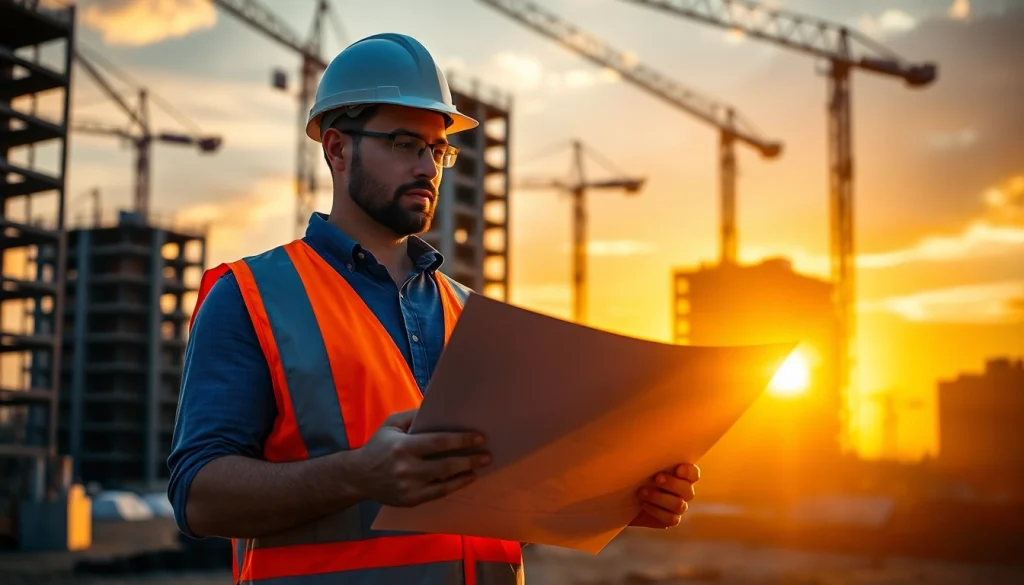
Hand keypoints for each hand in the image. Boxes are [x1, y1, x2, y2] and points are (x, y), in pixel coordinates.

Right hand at [348, 409, 491, 506]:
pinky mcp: (410, 500)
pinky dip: (455, 486)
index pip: (438, 442)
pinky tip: (466, 479)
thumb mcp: (392, 425)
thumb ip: (414, 416)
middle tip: (487, 455)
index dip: (461, 440)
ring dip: (466, 474)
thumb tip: (440, 410)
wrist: (358, 477)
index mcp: (403, 446)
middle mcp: (407, 468)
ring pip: (445, 481)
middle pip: (445, 464)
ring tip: (480, 467)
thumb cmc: (378, 446)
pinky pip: (438, 494)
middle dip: (469, 459)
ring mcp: (409, 487)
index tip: (479, 438)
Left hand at [629, 463, 699, 528]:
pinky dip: (657, 511)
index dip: (689, 472)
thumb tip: (648, 441)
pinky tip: (643, 504)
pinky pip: (671, 519)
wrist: (623, 496)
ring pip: (679, 505)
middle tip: (656, 478)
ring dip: (660, 498)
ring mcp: (678, 506)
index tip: (677, 469)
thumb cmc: (633, 473)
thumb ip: (650, 457)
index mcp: (681, 474)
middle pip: (688, 490)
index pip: (694, 474)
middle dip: (672, 484)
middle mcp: (683, 491)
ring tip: (642, 492)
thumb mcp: (641, 463)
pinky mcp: (670, 519)